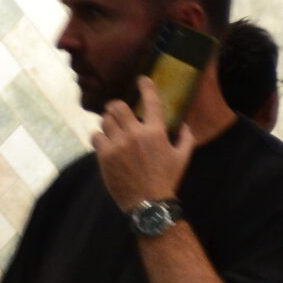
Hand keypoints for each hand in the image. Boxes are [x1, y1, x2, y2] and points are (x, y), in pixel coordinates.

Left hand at [93, 80, 194, 214]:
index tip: (142, 80)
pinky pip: (96, 137)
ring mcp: (118, 144)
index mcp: (156, 132)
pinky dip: (100, 137)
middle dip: (116, 106)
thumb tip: (185, 125)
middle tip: (117, 110)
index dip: (146, 87)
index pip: (151, 102)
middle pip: (117, 107)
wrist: (148, 202)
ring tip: (111, 128)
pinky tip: (105, 142)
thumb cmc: (167, 179)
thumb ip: (186, 138)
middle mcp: (135, 134)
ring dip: (108, 122)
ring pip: (105, 120)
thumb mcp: (183, 158)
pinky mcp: (105, 155)